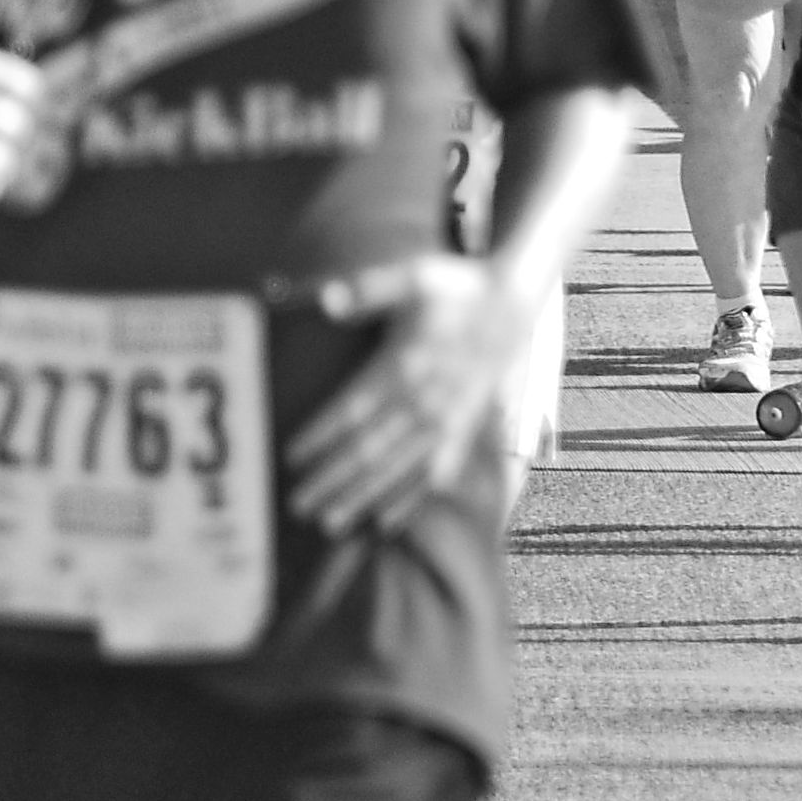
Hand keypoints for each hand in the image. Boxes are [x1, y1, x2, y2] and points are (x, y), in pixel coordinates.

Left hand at [287, 254, 522, 533]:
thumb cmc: (453, 288)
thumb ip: (369, 290)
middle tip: (296, 505)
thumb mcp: (414, 277)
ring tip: (328, 523)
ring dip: (362, 497)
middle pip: (369, 451)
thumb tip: (328, 300)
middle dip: (332, 479)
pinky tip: (385, 523)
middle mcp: (425, 403)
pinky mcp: (463, 431)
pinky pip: (434, 475)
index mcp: (405, 367)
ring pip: (397, 471)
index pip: (353, 411)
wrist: (511, 304)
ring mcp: (446, 422)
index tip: (290, 458)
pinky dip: (410, 500)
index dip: (321, 436)